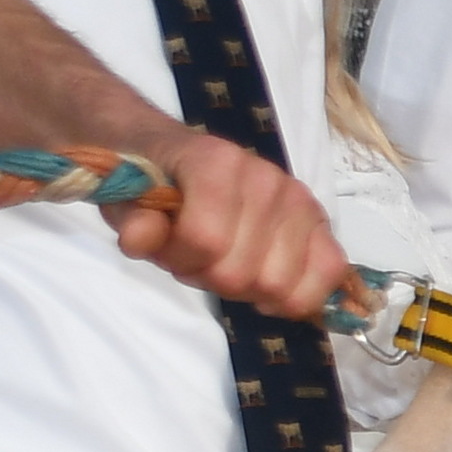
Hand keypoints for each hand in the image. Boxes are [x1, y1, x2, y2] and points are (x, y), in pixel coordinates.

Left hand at [103, 128, 350, 320]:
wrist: (172, 155)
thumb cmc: (149, 180)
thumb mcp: (122, 196)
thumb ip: (129, 218)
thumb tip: (141, 239)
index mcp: (216, 163)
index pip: (206, 240)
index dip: (178, 259)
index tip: (165, 250)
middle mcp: (266, 177)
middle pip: (242, 272)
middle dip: (211, 278)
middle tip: (196, 260)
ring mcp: (299, 200)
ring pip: (280, 284)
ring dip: (247, 290)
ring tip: (228, 266)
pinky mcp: (320, 222)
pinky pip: (329, 271)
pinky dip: (297, 295)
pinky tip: (267, 289)